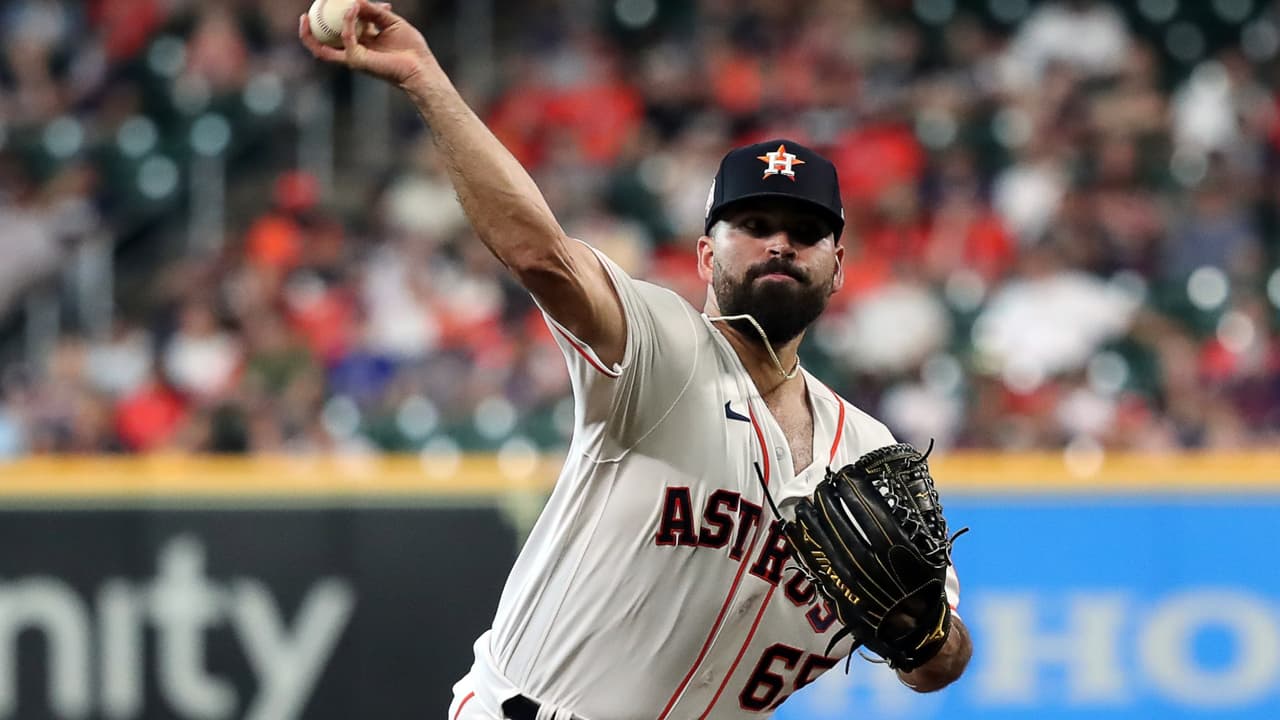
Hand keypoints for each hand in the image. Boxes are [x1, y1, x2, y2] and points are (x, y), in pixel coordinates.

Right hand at [299, 0, 432, 87]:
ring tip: (305, 16)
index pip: (341, 30)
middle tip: (309, 10)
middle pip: (324, 43)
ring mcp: (353, 58)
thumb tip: (356, 1)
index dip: (336, 14)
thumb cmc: (411, 48)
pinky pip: (346, 38)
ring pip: (322, 50)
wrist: (420, 67)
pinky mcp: (357, 60)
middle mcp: (354, 52)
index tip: (339, 1)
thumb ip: (375, 11)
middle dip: (311, 29)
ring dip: (310, 34)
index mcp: (362, 44)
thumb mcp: (392, 22)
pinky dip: (347, 21)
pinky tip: (352, 7)